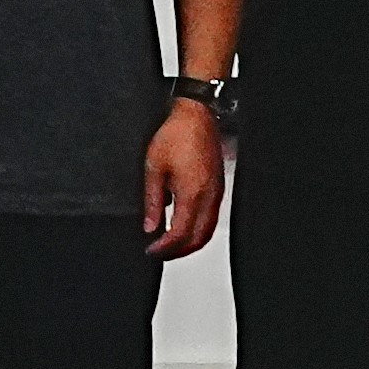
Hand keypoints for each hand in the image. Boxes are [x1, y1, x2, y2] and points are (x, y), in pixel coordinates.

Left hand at [142, 94, 225, 258]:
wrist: (196, 115)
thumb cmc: (176, 135)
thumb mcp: (154, 168)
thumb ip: (152, 201)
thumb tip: (150, 228)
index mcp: (192, 193)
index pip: (180, 234)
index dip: (165, 248)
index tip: (150, 251)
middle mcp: (209, 197)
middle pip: (198, 238)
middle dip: (178, 251)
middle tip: (159, 253)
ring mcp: (216, 193)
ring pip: (208, 230)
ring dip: (189, 242)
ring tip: (169, 244)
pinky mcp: (218, 187)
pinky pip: (211, 218)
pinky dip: (198, 229)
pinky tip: (182, 226)